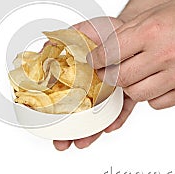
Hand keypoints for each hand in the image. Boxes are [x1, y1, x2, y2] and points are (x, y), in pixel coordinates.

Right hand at [53, 17, 136, 150]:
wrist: (131, 29)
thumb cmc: (104, 31)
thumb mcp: (79, 32)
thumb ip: (60, 41)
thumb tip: (43, 50)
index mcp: (76, 77)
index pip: (61, 98)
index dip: (52, 113)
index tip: (45, 127)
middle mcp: (89, 88)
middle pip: (77, 114)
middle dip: (67, 132)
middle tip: (60, 144)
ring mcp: (107, 93)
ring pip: (96, 118)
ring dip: (89, 132)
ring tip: (81, 143)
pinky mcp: (126, 94)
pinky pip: (121, 110)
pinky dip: (115, 119)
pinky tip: (109, 127)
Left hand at [89, 0, 174, 108]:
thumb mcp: (152, 15)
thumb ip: (127, 35)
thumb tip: (102, 52)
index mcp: (152, 32)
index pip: (111, 53)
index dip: (97, 59)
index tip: (93, 61)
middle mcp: (165, 54)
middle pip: (121, 78)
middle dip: (108, 76)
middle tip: (107, 72)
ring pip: (137, 94)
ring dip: (129, 87)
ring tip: (133, 75)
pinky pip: (157, 103)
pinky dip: (150, 95)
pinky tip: (154, 81)